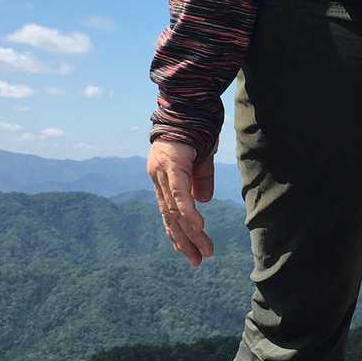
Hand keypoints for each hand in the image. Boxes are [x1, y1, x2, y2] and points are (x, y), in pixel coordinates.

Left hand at [147, 138, 215, 267]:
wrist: (188, 99)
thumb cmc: (195, 125)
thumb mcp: (200, 157)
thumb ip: (200, 179)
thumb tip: (203, 201)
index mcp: (163, 176)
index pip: (168, 211)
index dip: (177, 233)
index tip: (188, 252)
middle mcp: (157, 176)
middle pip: (170, 216)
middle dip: (184, 241)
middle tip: (197, 261)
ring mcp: (162, 170)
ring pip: (175, 209)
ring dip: (191, 233)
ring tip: (204, 251)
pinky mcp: (172, 163)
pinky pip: (179, 192)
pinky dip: (188, 212)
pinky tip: (197, 227)